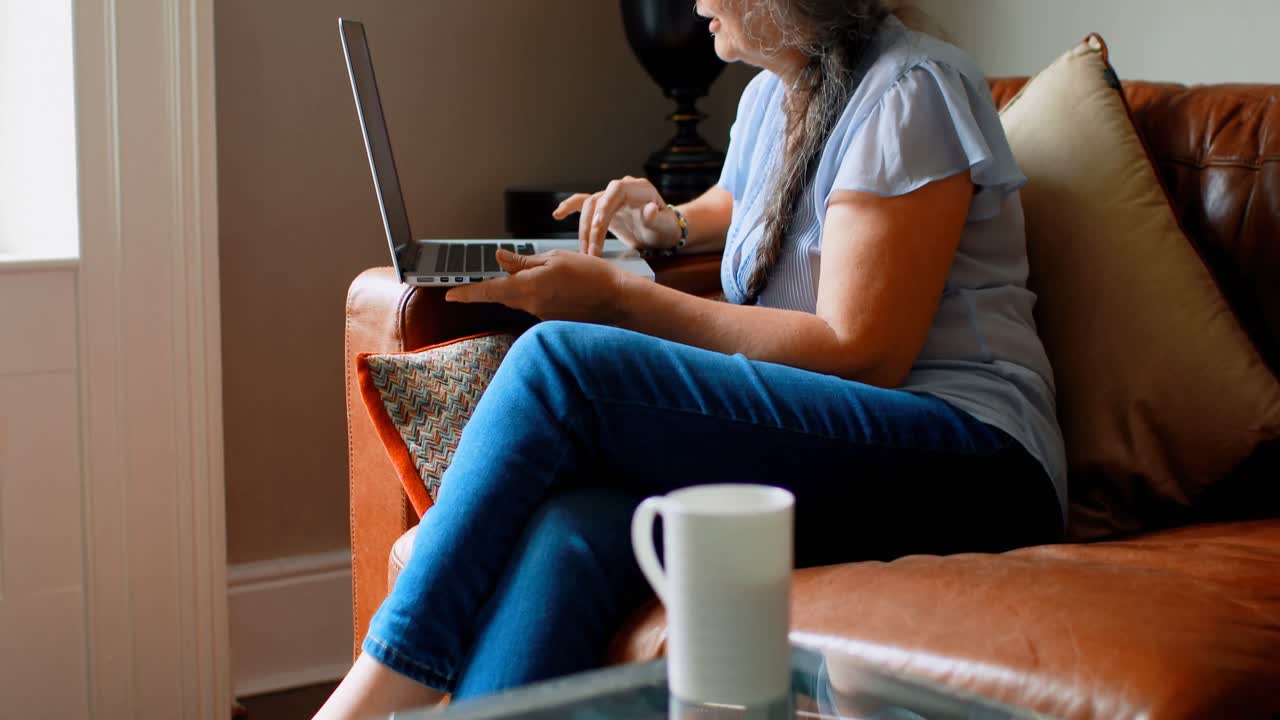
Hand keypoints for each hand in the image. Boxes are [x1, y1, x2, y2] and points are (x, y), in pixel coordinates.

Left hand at [444, 248, 627, 323]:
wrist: (617, 300)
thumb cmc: (590, 275)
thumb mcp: (555, 258)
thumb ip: (525, 262)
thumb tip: (500, 258)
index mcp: (529, 286)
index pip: (489, 290)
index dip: (467, 293)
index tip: (449, 295)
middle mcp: (531, 305)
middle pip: (506, 294)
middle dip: (506, 284)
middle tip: (521, 270)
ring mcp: (541, 316)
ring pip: (523, 300)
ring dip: (530, 288)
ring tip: (559, 278)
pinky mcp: (551, 322)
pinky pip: (538, 306)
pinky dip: (544, 296)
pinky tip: (565, 289)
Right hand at [552, 176, 681, 255]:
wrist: (663, 232)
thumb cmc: (666, 228)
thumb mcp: (666, 226)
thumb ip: (657, 219)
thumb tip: (648, 209)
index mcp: (639, 189)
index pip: (617, 189)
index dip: (605, 205)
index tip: (598, 225)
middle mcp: (622, 189)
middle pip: (598, 201)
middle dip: (592, 227)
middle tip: (592, 252)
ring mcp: (611, 198)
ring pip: (588, 207)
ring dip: (584, 230)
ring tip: (585, 252)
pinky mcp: (603, 208)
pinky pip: (583, 203)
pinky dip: (570, 207)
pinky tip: (557, 215)